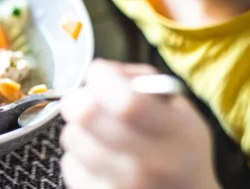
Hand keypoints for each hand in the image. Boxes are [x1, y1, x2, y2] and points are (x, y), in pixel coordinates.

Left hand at [60, 60, 220, 188]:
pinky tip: (98, 158)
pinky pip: (69, 164)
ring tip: (98, 133)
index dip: (102, 78)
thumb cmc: (180, 149)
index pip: (125, 101)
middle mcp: (150, 163)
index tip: (100, 74)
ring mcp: (124, 186)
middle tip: (87, 100)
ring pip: (73, 137)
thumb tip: (104, 71)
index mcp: (174, 133)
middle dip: (80, 99)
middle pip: (87, 116)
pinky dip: (78, 156)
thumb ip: (145, 81)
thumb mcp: (180, 109)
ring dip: (80, 128)